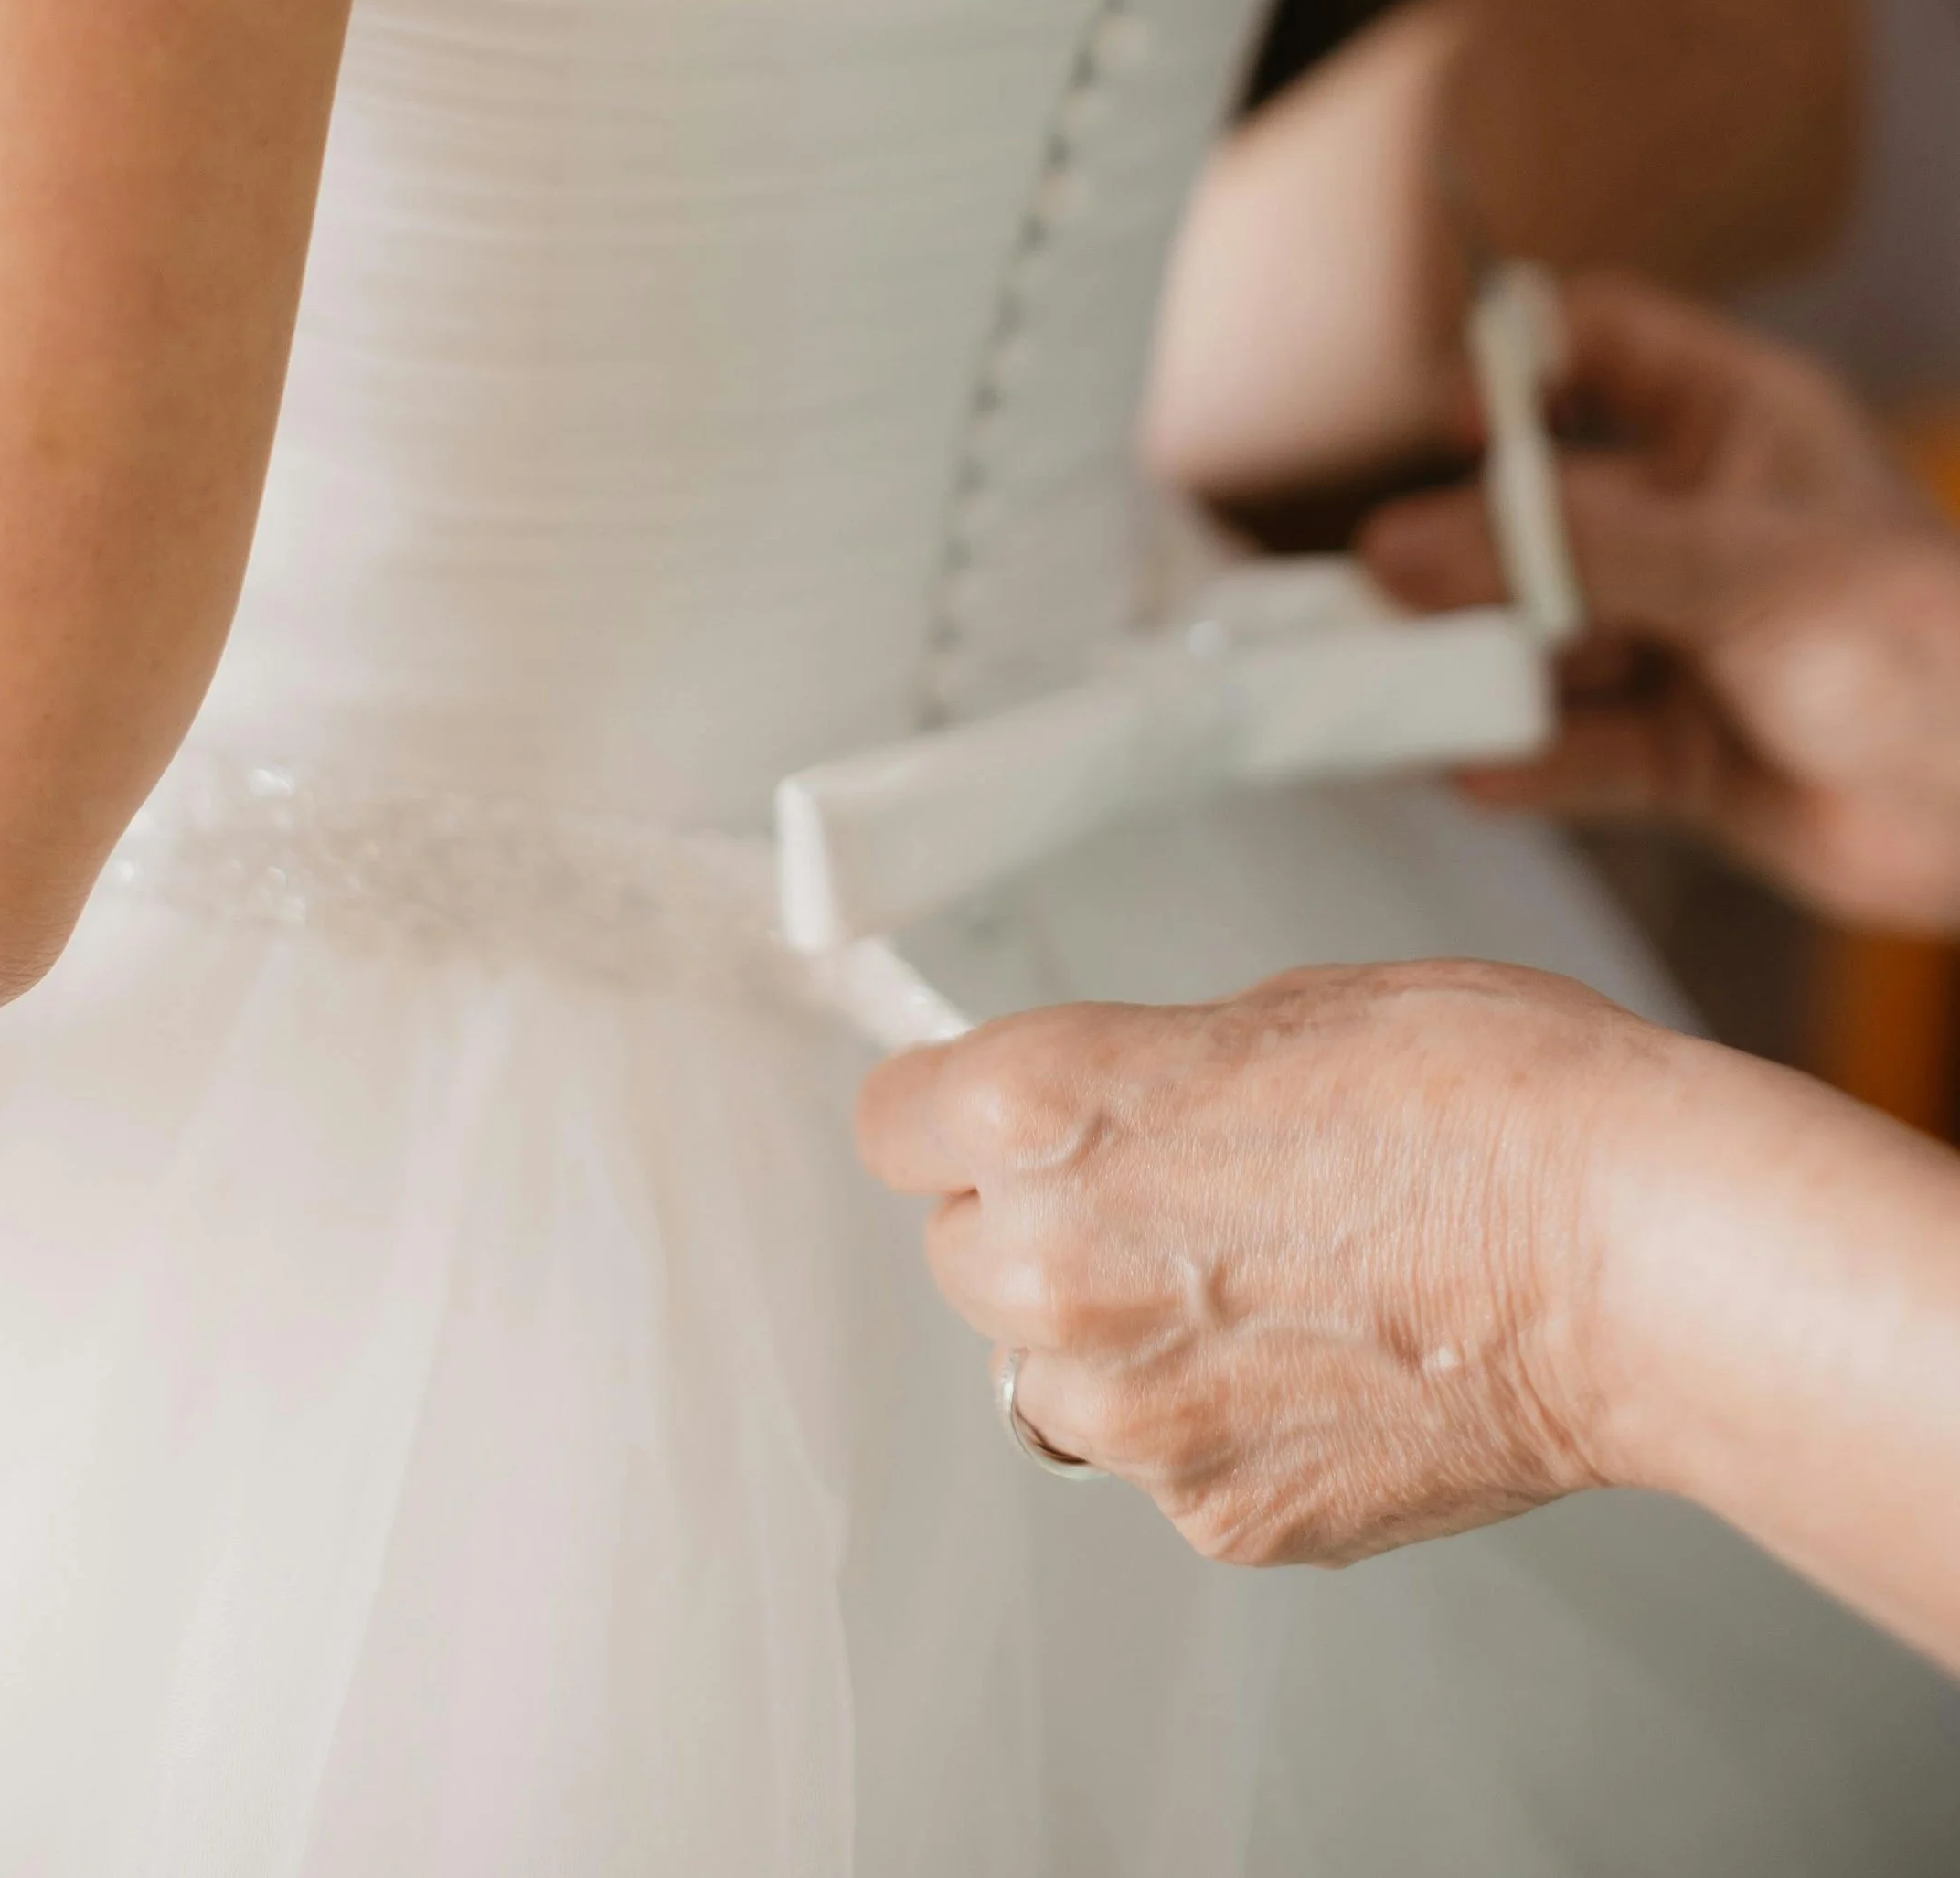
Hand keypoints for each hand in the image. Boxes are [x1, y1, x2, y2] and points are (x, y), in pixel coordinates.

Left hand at [856, 965, 1672, 1565]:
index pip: (895, 1124)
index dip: (950, 1113)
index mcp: (1047, 1109)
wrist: (1630, 1254)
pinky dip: (1224, 1426)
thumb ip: (1152, 1074)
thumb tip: (1115, 1111)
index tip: (981, 1119)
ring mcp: (1134, 1415)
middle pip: (963, 1257)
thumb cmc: (1493, 1098)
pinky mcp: (1219, 1518)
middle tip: (1172, 1196)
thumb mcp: (1285, 1007)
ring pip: (1059, 1379)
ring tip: (1269, 1287)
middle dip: (1040, 1227)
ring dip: (1123, 1339)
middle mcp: (1054, 1267)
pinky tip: (1330, 1362)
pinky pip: (1169, 1465)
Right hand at [1363, 273, 1959, 930]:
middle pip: (1536, 510)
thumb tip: (1400, 547)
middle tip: (1385, 595)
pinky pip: (1568, 747)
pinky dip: (1520, 758)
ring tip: (1413, 691)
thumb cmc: (1929, 650)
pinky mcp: (1678, 752)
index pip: (1597, 346)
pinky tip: (1476, 765)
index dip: (1515, 367)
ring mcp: (1683, 640)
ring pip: (1539, 636)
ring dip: (1479, 667)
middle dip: (1463, 554)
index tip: (1451, 427)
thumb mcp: (1736, 569)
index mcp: (1732, 429)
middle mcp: (1695, 527)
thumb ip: (1565, 556)